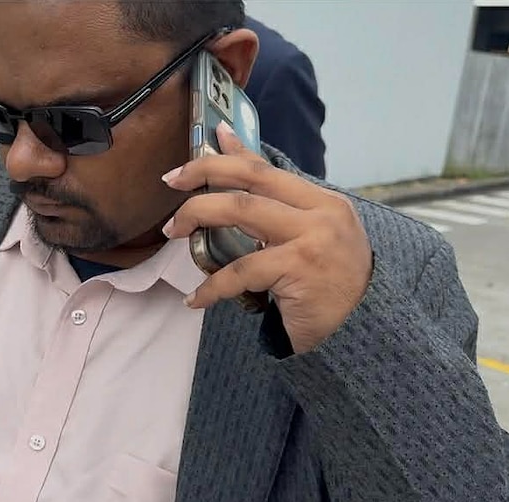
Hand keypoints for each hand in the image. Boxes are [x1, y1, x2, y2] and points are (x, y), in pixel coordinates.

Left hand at [161, 123, 372, 353]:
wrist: (364, 328)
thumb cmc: (330, 286)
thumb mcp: (310, 240)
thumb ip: (279, 214)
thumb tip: (241, 188)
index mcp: (323, 201)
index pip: (268, 169)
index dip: (232, 152)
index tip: (205, 138)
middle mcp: (321, 212)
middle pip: (251, 179)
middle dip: (204, 173)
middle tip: (171, 182)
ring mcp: (312, 238)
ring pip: (241, 212)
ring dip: (198, 216)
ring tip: (174, 231)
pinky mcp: (299, 268)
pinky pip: (241, 270)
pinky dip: (212, 286)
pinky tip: (197, 298)